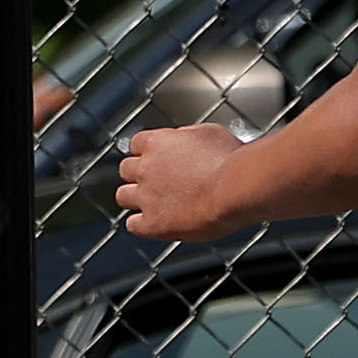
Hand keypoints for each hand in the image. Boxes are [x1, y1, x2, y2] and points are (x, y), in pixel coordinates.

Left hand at [115, 123, 248, 239]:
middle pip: (126, 169)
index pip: (136, 144)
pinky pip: (132, 224)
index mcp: (157, 142)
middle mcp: (145, 168)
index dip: (147, 152)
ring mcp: (146, 196)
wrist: (234, 189)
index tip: (157, 158)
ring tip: (151, 202)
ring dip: (135, 198)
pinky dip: (141, 224)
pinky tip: (154, 223)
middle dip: (139, 174)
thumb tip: (181, 139)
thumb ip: (185, 137)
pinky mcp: (152, 223)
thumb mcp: (208, 133)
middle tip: (155, 180)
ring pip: (123, 196)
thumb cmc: (229, 160)